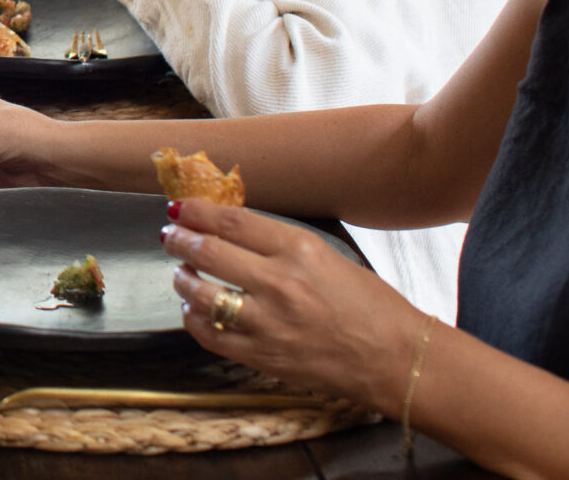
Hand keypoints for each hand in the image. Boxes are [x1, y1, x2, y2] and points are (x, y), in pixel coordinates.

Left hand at [164, 200, 424, 407]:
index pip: (231, 221)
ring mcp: (267, 323)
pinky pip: (210, 335)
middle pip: (208, 251)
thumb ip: (280, 244)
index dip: (197, 211)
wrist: (398, 360)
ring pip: (200, 293)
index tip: (180, 207)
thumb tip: (232, 229)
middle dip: (179, 239)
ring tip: (182, 271)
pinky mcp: (262, 357)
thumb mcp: (328, 257)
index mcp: (299, 249)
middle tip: (170, 234)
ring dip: (182, 278)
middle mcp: (278, 283)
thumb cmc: (372, 307)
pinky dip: (194, 318)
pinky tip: (195, 309)